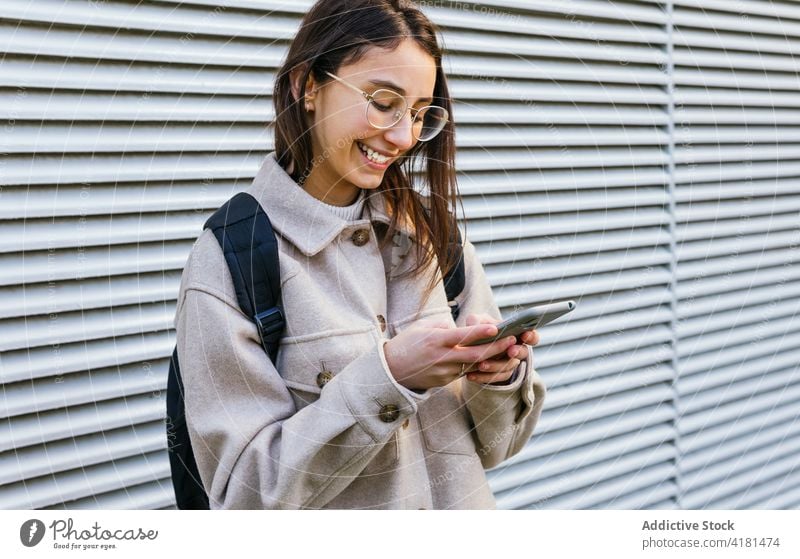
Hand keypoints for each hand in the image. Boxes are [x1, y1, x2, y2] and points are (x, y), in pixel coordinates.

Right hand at [383, 316, 530, 390]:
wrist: (390, 371)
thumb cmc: (406, 343)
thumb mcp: (422, 327)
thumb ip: (444, 326)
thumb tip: (463, 329)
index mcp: (434, 341)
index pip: (461, 337)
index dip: (479, 333)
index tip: (496, 328)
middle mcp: (441, 358)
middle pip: (474, 355)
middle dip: (496, 348)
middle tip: (512, 340)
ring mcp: (444, 372)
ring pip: (474, 366)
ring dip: (493, 359)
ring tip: (508, 349)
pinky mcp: (446, 381)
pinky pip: (466, 372)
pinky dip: (480, 366)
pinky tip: (493, 359)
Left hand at [461, 313, 538, 383]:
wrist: (464, 346)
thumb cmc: (475, 328)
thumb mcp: (475, 321)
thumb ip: (479, 321)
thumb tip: (490, 329)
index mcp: (515, 334)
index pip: (531, 336)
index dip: (531, 336)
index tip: (525, 335)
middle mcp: (515, 349)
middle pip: (523, 353)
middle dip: (518, 352)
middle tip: (511, 351)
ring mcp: (508, 364)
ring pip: (508, 367)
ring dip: (496, 366)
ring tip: (482, 365)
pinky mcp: (498, 375)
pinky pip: (495, 379)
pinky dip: (483, 377)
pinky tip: (471, 376)